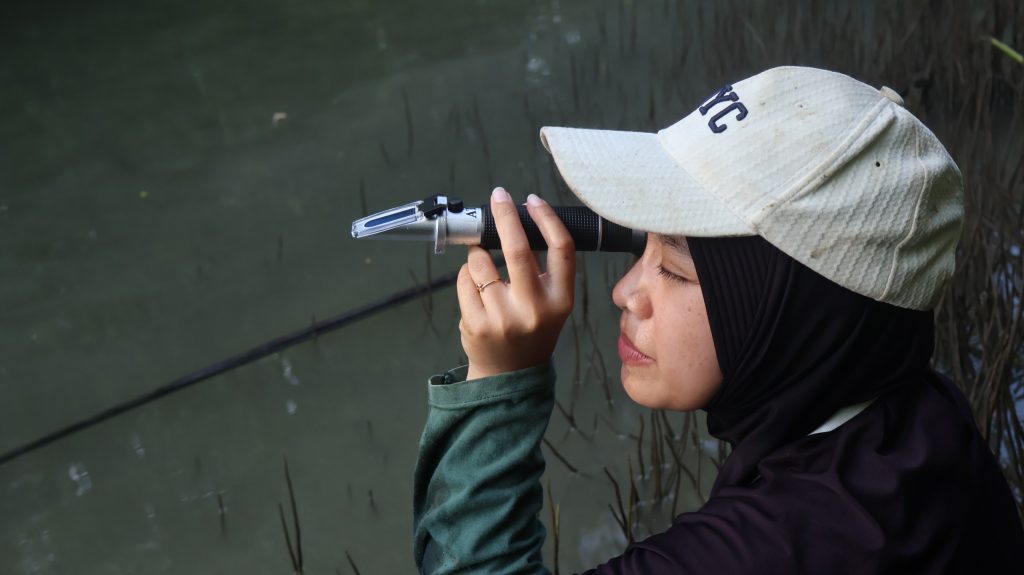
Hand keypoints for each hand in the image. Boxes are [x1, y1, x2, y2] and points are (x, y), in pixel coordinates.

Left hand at [457, 187, 575, 379]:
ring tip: (485, 270)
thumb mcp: (550, 303)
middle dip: (505, 216)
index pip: (561, 249)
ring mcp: (503, 317)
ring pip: (481, 261)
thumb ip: (541, 268)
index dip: (547, 218)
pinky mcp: (476, 323)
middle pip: (518, 249)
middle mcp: (534, 308)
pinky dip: (466, 275)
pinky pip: (464, 279)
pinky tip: (476, 290)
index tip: (532, 200)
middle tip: (498, 197)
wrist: (509, 374)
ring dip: (478, 253)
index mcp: (560, 299)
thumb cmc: (531, 328)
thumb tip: (519, 219)